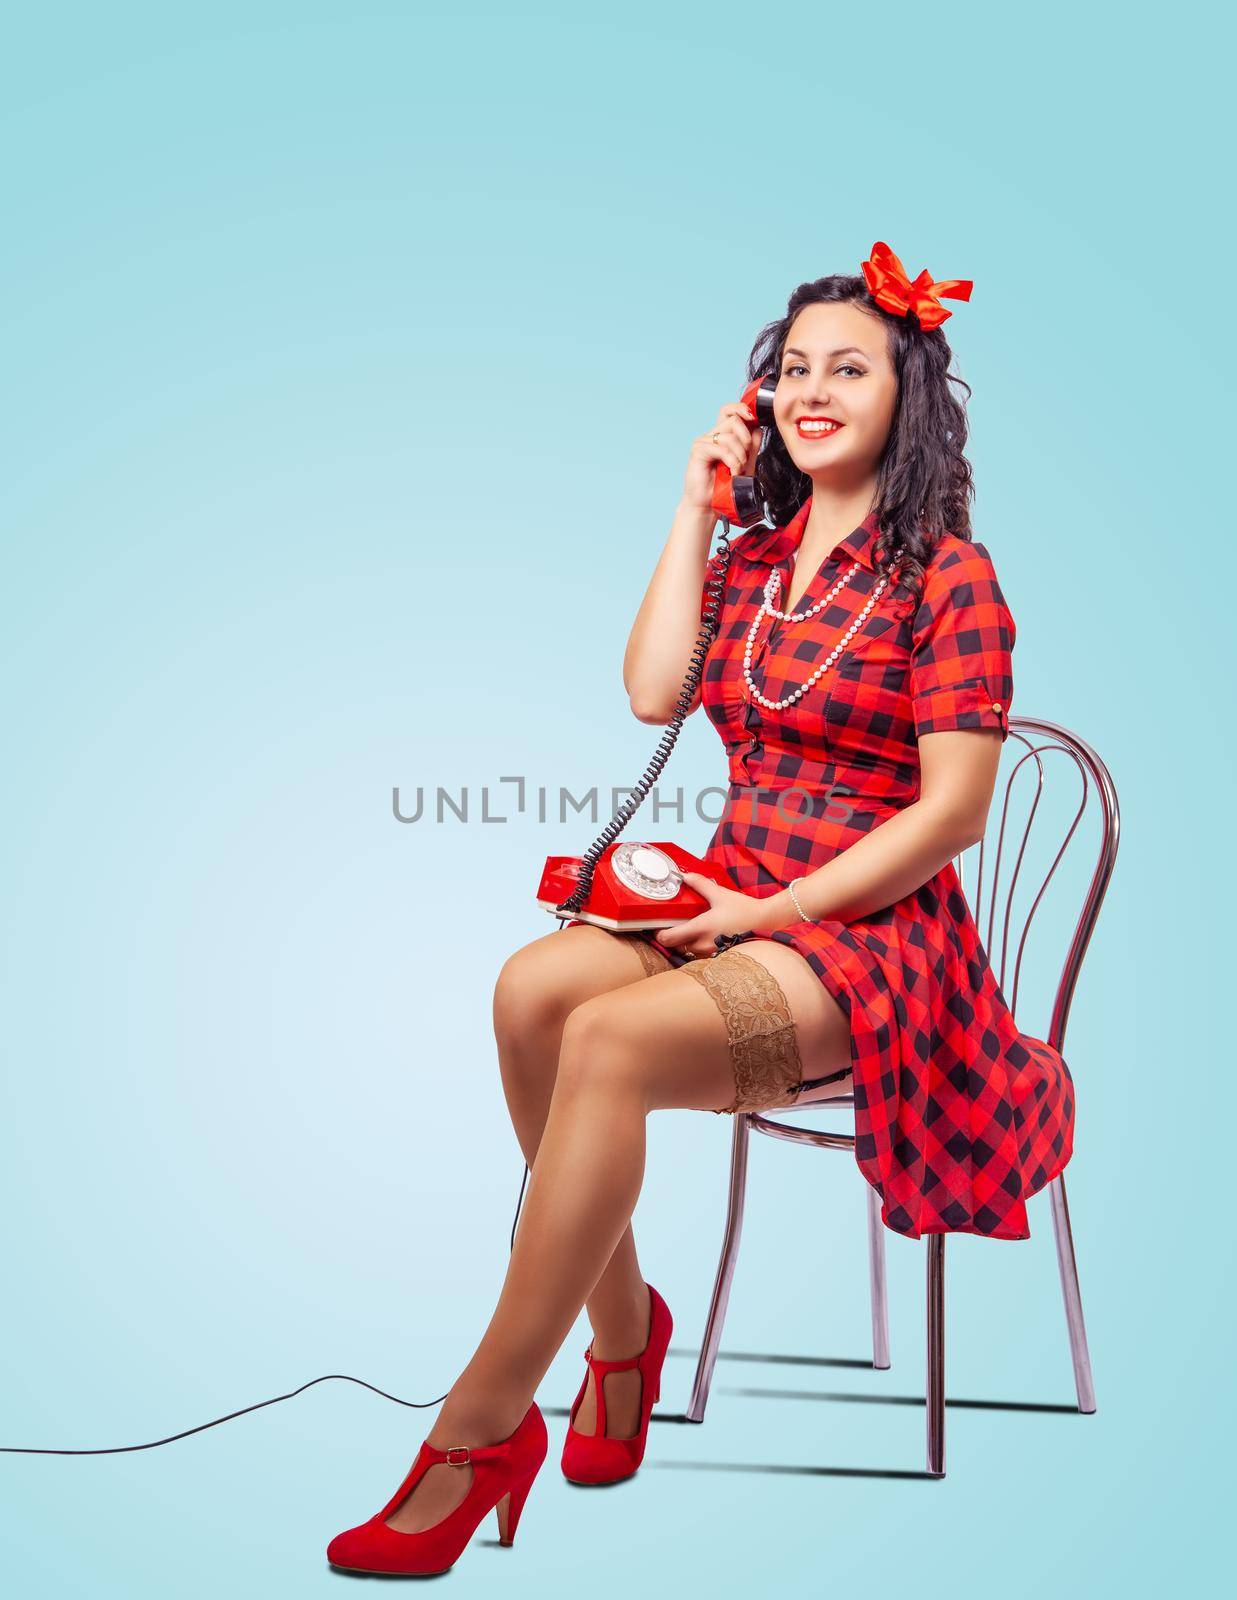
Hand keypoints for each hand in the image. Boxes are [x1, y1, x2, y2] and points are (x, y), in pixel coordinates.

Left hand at [653, 871, 781, 960]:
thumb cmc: (743, 910)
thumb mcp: (720, 894)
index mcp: (700, 928)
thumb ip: (701, 885)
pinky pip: (700, 953)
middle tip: (677, 924)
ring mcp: (710, 953)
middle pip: (676, 945)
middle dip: (674, 936)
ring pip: (688, 950)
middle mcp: (703, 944)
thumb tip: (685, 876)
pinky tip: (706, 935)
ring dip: (686, 941)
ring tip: (694, 928)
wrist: (764, 923)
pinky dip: (698, 946)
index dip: (659, 933)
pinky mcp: (718, 957)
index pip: (667, 939)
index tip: (660, 925)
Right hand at [681, 400, 760, 513]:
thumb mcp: (745, 464)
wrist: (709, 505)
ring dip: (740, 455)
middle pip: (734, 420)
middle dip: (746, 439)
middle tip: (746, 457)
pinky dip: (731, 460)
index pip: (731, 411)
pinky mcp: (698, 450)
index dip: (743, 410)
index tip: (754, 419)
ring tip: (738, 470)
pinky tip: (732, 472)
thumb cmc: (725, 487)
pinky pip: (721, 448)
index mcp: (722, 436)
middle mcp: (712, 436)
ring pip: (730, 435)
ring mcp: (704, 442)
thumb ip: (752, 446)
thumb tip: (758, 427)